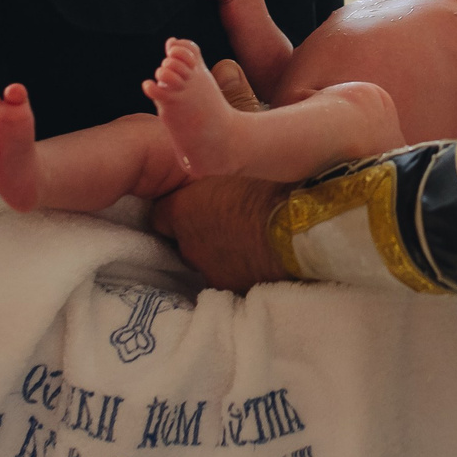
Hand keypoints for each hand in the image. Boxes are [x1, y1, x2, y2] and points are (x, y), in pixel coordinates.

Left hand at [150, 173, 294, 292]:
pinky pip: (230, 274)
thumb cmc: (266, 186)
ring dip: (219, 250)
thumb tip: (206, 180)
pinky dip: (239, 266)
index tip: (189, 205)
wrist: (298, 224)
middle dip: (197, 232)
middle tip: (223, 218)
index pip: (159, 216)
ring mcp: (209, 272)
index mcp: (181, 211)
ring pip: (206, 261)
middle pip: (182, 241)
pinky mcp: (234, 288)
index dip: (175, 210)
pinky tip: (258, 254)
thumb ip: (208, 180)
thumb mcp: (229, 167)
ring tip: (244, 237)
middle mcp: (188, 246)